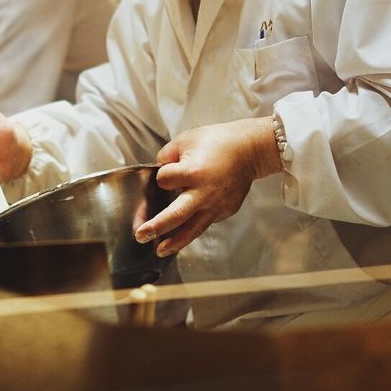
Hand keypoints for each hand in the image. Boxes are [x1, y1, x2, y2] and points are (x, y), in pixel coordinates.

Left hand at [135, 117, 280, 257]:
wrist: (249, 149)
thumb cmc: (217, 141)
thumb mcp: (186, 140)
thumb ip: (166, 157)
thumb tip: (158, 174)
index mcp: (194, 172)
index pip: (164, 181)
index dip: (162, 176)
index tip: (166, 173)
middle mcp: (205, 193)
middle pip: (176, 215)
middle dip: (156, 227)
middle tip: (141, 235)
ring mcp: (217, 205)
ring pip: (193, 229)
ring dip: (175, 242)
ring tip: (159, 251)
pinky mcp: (226, 211)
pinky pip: (205, 221)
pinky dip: (193, 226)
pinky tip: (183, 230)